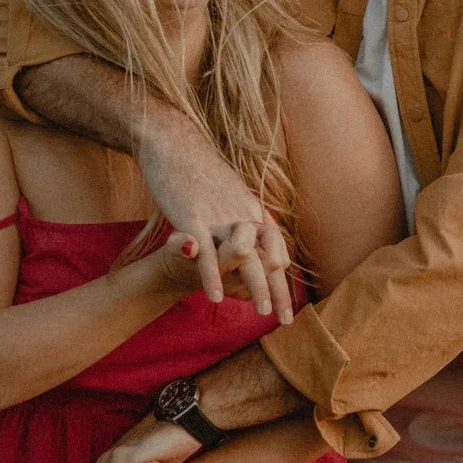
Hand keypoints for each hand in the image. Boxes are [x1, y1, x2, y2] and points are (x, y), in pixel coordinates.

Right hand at [137, 115, 293, 322]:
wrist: (174, 142)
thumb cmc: (199, 170)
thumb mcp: (230, 192)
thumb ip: (243, 214)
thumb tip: (255, 229)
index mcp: (251, 210)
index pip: (276, 251)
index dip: (282, 280)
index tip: (288, 305)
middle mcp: (241, 214)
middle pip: (267, 258)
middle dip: (278, 291)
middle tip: (287, 320)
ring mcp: (218, 216)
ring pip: (243, 256)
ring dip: (254, 286)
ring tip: (261, 312)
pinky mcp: (192, 217)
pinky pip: (205, 252)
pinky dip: (212, 276)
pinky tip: (216, 298)